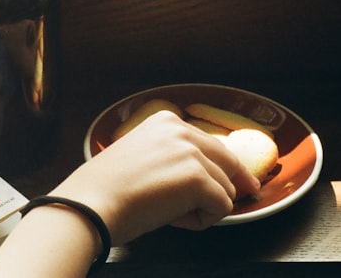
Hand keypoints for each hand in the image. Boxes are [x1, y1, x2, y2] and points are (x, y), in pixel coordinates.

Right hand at [50, 109, 260, 244]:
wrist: (92, 204)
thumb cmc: (107, 189)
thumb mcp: (142, 156)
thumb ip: (172, 157)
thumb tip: (206, 176)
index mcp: (166, 121)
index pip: (210, 143)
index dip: (224, 165)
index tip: (238, 177)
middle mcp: (182, 130)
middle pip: (229, 160)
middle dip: (237, 182)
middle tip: (248, 194)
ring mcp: (192, 153)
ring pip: (226, 187)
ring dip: (205, 206)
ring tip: (171, 213)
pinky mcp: (198, 179)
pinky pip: (222, 207)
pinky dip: (204, 220)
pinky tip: (175, 219)